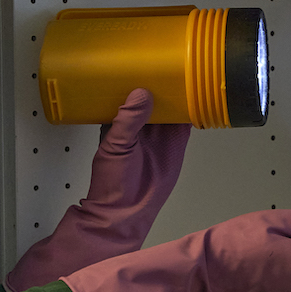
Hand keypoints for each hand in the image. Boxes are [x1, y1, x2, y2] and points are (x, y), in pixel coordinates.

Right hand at [6, 89, 189, 291]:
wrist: (106, 222)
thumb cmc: (122, 193)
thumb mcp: (123, 150)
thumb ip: (130, 121)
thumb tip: (142, 92)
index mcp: (172, 148)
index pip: (185, 115)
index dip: (184, 95)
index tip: (177, 74)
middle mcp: (161, 149)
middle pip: (165, 115)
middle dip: (160, 94)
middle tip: (151, 69)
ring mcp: (143, 152)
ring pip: (146, 121)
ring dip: (140, 104)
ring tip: (133, 78)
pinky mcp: (124, 155)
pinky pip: (127, 128)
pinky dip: (123, 116)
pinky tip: (114, 102)